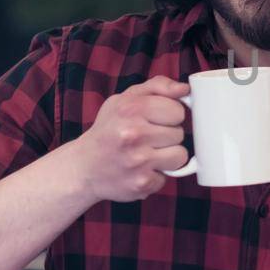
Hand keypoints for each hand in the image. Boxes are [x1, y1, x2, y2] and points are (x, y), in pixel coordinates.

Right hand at [69, 75, 191, 202]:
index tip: (155, 120)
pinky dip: (157, 174)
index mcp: (131, 109)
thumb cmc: (109, 129)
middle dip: (167, 136)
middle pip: (179, 134)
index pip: (178, 111)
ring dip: (168, 156)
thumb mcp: (126, 99)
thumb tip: (185, 89)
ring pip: (180, 156)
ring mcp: (138, 161)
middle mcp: (133, 134)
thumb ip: (158, 87)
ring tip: (147, 153)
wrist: (84, 166)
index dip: (169, 116)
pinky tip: (140, 169)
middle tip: (146, 138)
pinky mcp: (142, 183)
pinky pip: (169, 177)